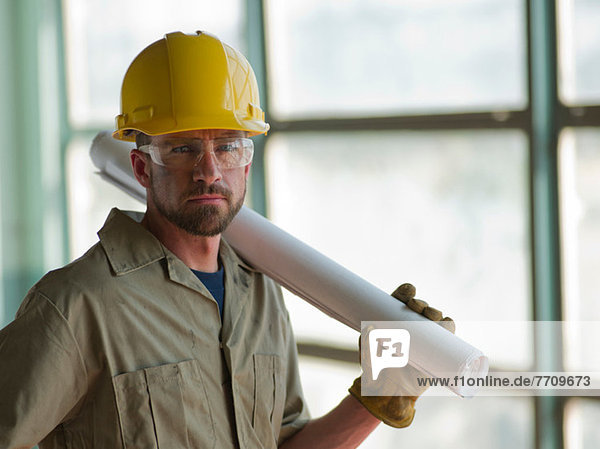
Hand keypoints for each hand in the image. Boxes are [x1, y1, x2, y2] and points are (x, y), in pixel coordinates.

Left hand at [348, 283, 454, 427]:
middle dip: (420, 303)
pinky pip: (447, 335)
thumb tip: (370, 328)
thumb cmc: (374, 369)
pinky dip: (449, 326)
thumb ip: (367, 342)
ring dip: (434, 312)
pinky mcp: (436, 350)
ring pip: (434, 318)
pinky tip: (448, 322)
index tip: (407, 291)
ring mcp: (424, 337)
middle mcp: (410, 325)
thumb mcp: (367, 353)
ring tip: (431, 315)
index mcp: (392, 320)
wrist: (388, 393)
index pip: (400, 300)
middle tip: (417, 306)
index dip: (405, 293)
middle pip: (419, 307)